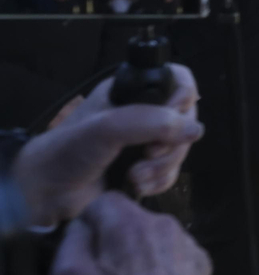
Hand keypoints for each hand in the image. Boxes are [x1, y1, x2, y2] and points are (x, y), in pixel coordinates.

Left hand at [14, 66, 202, 227]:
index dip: (183, 96)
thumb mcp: (108, 127)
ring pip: (181, 149)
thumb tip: (195, 130)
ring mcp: (147, 143)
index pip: (177, 80)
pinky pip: (173, 173)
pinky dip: (160, 181)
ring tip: (135, 176)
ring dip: (162, 166)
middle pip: (185, 119)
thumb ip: (151, 121)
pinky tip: (137, 186)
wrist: (47, 194)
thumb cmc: (69, 150)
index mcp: (131, 92)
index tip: (173, 116)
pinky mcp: (148, 169)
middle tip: (148, 154)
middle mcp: (143, 114)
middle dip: (171, 142)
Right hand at [50, 192, 211, 274]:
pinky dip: (164, 265)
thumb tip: (83, 224)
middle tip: (108, 274)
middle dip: (117, 237)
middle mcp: (165, 224)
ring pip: (156, 235)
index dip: (91, 222)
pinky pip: (176, 253)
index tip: (87, 248)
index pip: (105, 200)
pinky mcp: (203, 264)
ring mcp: (188, 243)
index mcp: (131, 222)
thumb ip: (72, 240)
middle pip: (132, 218)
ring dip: (142, 251)